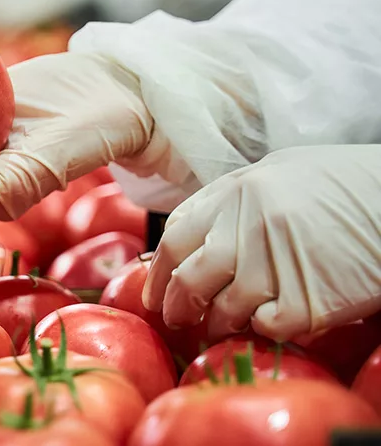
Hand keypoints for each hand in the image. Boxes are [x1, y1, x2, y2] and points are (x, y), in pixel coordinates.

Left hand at [144, 145, 380, 341]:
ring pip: (225, 309)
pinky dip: (264, 330)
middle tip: (177, 320)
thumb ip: (235, 201)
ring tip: (220, 329)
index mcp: (236, 191)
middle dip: (177, 306)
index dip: (159, 273)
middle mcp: (247, 224)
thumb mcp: (280, 172)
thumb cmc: (347, 184)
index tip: (154, 293)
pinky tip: (270, 322)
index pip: (175, 238)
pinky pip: (268, 326)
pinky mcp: (308, 297)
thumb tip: (198, 233)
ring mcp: (276, 261)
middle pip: (190, 278)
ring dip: (218, 326)